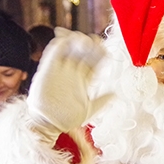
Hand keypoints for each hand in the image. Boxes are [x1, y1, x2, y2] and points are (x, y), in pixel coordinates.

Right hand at [27, 28, 105, 142]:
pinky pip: (53, 52)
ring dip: (75, 39)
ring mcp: (60, 69)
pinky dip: (60, 43)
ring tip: (82, 41)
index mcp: (84, 78)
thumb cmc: (67, 119)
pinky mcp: (47, 69)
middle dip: (90, 42)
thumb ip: (102, 101)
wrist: (47, 125)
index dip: (100, 51)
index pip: (94, 59)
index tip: (105, 49)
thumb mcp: (89, 110)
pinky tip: (66, 41)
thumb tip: (115, 94)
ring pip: (69, 46)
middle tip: (93, 41)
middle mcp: (72, 71)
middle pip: (83, 49)